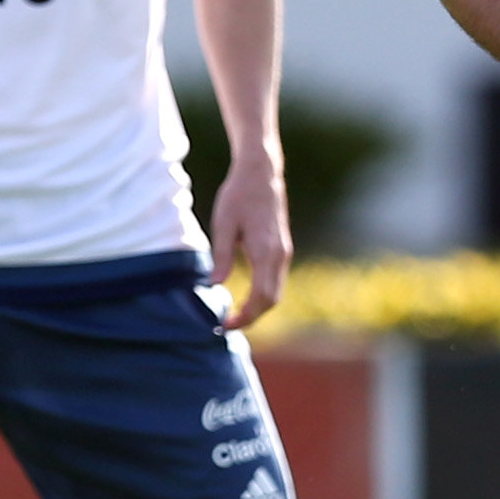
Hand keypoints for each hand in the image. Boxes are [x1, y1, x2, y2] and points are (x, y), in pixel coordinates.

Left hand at [208, 160, 291, 330]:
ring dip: (258, 308)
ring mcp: (284, 253)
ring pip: (276, 292)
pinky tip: (245, 297)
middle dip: (251, 317)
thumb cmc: (239, 195)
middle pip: (271, 300)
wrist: (261, 174)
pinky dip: (263, 296)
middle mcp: (280, 255)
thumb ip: (221, 256)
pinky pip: (276, 281)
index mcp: (266, 251)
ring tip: (234, 315)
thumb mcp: (223, 224)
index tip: (225, 324)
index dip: (244, 316)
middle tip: (226, 324)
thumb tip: (215, 285)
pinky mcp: (282, 249)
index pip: (260, 296)